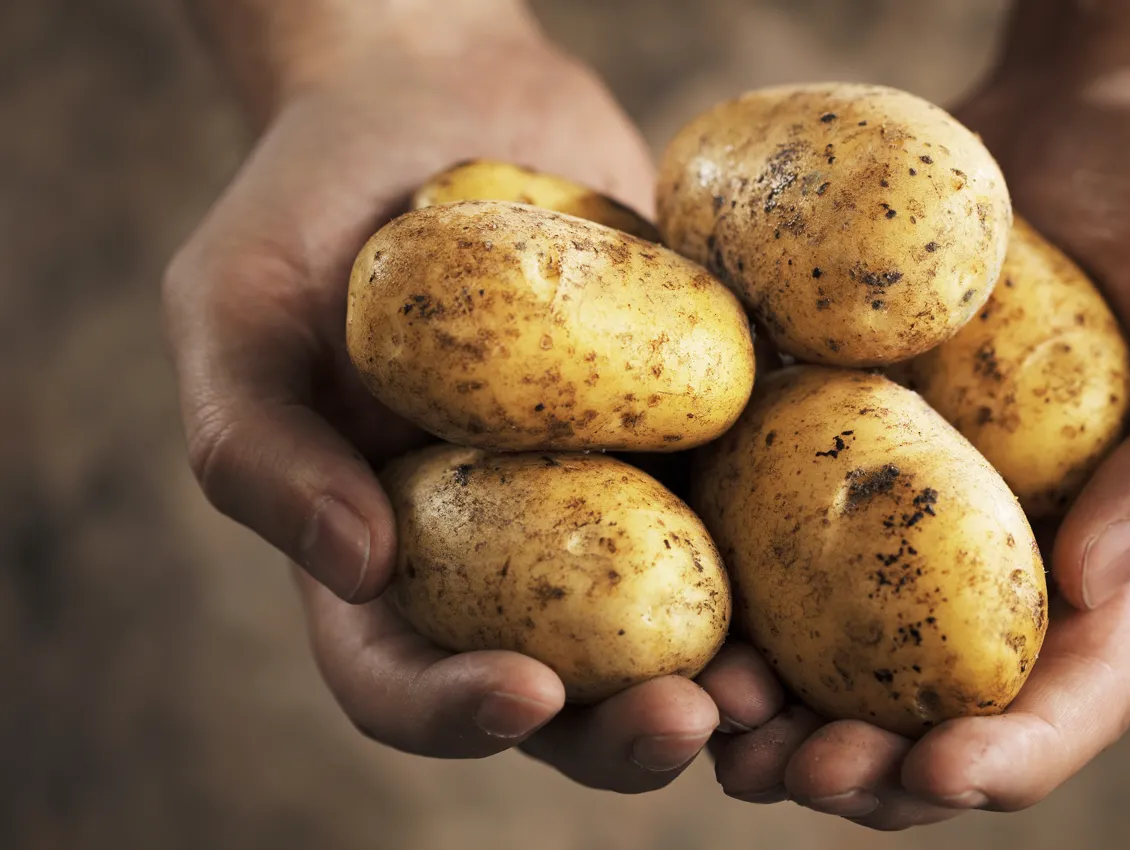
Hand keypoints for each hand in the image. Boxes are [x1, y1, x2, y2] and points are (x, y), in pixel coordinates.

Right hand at [163, 32, 716, 789]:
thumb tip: (358, 566)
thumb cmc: (311, 201)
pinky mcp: (687, 435)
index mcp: (380, 550)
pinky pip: (742, 508)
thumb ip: (256, 442)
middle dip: (620, 734)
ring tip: (778, 686)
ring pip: (667, 631)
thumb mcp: (235, 307)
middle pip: (558, 693)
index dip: (453, 714)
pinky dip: (789, 557)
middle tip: (691, 718)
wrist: (440, 98)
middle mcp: (499, 550)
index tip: (525, 691)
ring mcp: (604, 499)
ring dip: (724, 680)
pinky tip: (836, 557)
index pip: (400, 678)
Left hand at [700, 72, 1129, 827]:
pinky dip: (723, 592)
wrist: (1081, 119)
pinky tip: (673, 610)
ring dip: (772, 711)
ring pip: (834, 655)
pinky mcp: (830, 454)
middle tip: (789, 772)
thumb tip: (1098, 584)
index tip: (938, 770)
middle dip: (866, 767)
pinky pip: (773, 540)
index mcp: (1116, 569)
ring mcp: (905, 518)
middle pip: (932, 710)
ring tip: (708, 722)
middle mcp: (999, 566)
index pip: (1069, 698)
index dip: (1007, 756)